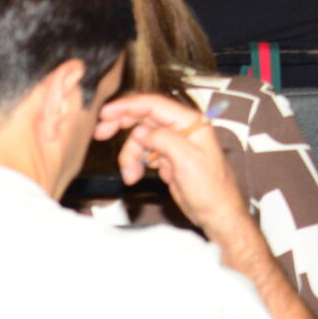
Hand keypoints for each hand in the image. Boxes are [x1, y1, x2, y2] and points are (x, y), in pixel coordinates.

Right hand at [96, 91, 247, 235]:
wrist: (217, 213)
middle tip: (100, 133)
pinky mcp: (168, 158)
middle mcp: (182, 128)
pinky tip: (134, 177)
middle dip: (121, 125)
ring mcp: (174, 143)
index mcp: (191, 122)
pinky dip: (135, 163)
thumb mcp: (187, 161)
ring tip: (130, 175)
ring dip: (129, 155)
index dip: (128, 106)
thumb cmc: (211, 188)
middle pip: (144, 117)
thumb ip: (163, 140)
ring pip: (141, 138)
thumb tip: (141, 130)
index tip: (105, 113)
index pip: (154, 105)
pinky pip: (144, 153)